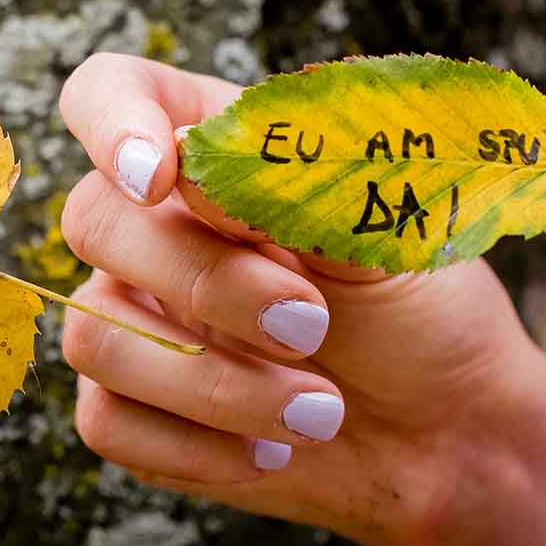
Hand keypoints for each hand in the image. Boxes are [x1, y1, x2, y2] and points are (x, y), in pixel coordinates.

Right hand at [55, 53, 545, 545]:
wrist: (451, 435)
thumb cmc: (423, 311)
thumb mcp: (387, 231)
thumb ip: (293, 184)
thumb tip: (192, 163)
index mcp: (215, 152)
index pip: (109, 95)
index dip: (111, 124)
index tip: (160, 178)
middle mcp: (159, 227)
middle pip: (95, 220)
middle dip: (206, 282)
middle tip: (311, 323)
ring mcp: (138, 317)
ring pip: (95, 333)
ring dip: (213, 383)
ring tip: (320, 410)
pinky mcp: (134, 407)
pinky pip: (106, 421)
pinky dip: (197, 445)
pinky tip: (273, 450)